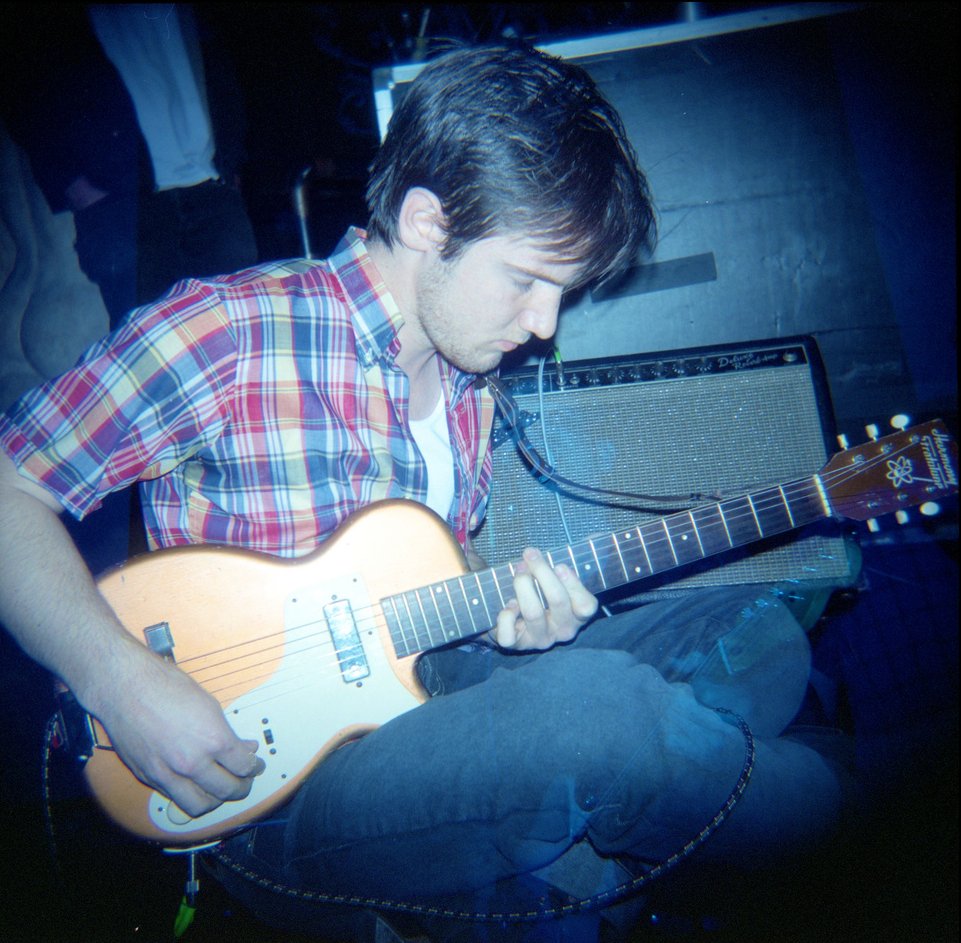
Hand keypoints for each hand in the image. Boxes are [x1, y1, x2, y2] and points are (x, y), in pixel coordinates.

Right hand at [94, 641, 264, 817]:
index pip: (243, 767)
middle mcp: (191, 762)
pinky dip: (188, 794)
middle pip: (227, 791)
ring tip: (220, 789)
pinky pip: (174, 797)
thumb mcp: (209, 704)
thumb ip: (227, 732)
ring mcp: (168, 773)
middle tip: (244, 781)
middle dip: (241, 788)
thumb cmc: (165, 687)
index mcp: (213, 739)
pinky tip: (194, 783)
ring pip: (199, 806)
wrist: (125, 687)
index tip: (255, 765)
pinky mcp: (148, 777)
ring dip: (215, 800)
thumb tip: (243, 748)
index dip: (254, 767)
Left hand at [489, 548, 597, 650]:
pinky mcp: (516, 645)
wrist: (513, 616)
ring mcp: (539, 639)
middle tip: (530, 554)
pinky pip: (509, 634)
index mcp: (578, 614)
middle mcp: (562, 630)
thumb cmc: (541, 590)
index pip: (586, 606)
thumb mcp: (561, 575)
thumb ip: (578, 556)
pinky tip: (508, 604)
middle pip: (557, 601)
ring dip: (523, 585)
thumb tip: (595, 536)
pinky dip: (506, 616)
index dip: (574, 584)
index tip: (560, 565)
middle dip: (542, 572)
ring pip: (533, 613)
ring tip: (518, 571)